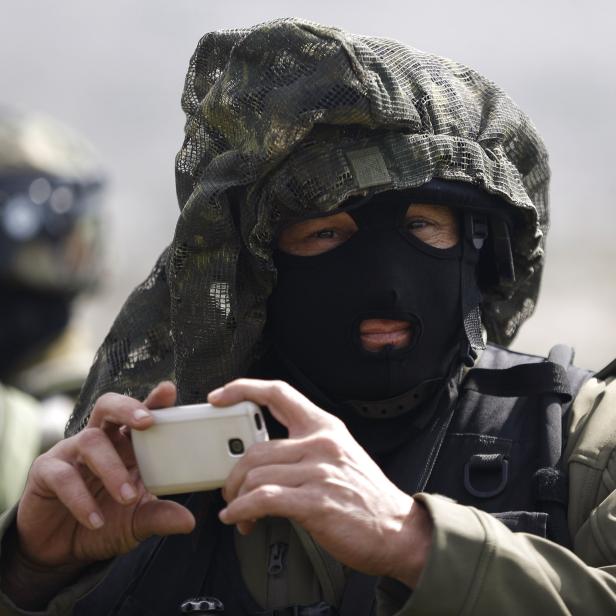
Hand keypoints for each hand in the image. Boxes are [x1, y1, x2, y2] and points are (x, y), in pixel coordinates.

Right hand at [12, 382, 194, 571]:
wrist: (61, 552)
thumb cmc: (105, 522)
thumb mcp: (136, 522)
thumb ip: (159, 516)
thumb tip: (189, 521)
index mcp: (124, 444)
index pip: (139, 414)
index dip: (153, 400)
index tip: (168, 391)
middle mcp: (98, 440)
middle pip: (108, 406)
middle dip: (128, 407)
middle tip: (147, 421)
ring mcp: (70, 453)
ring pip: (90, 441)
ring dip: (112, 468)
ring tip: (128, 498)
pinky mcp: (45, 472)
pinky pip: (64, 477)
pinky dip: (81, 499)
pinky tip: (96, 520)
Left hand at [208, 379, 431, 587]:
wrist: (399, 530)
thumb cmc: (366, 497)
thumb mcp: (340, 455)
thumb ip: (304, 447)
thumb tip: (261, 456)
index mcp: (325, 427)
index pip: (278, 393)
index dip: (243, 389)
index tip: (219, 396)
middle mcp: (321, 443)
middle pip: (256, 447)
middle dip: (233, 473)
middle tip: (229, 489)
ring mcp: (319, 471)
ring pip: (255, 474)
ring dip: (237, 498)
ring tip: (237, 511)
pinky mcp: (315, 502)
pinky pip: (263, 499)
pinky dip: (242, 510)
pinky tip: (239, 519)